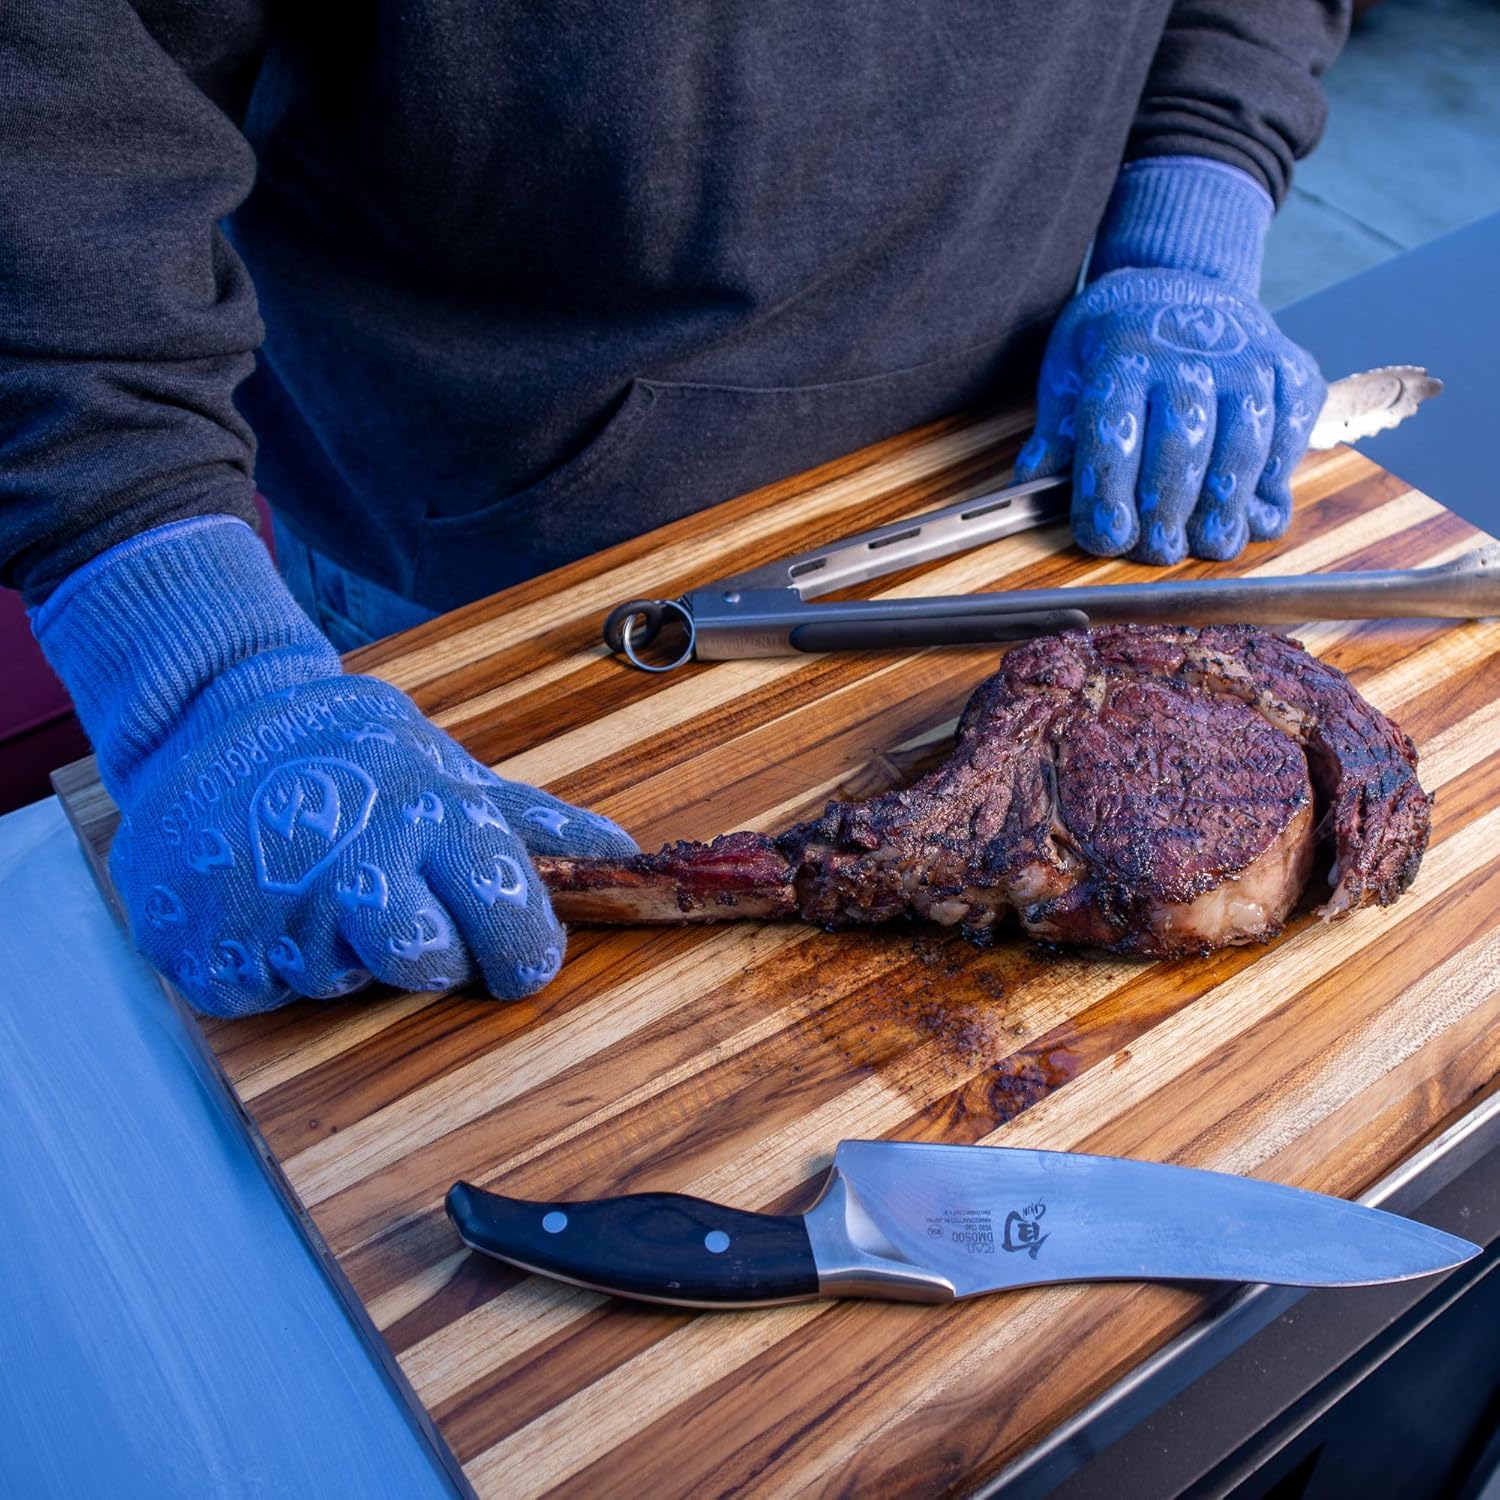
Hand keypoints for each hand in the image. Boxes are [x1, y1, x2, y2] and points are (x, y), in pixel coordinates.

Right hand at [112, 676, 634, 1014]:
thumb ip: (531, 822)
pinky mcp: (207, 947)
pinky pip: (265, 990)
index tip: (524, 960)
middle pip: (429, 964)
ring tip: (319, 883)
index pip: (508, 912)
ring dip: (342, 951)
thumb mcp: (445, 769)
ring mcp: (275, 904)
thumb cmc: (351, 757)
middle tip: (405, 910)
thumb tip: (620, 853)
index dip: (526, 950)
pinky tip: (263, 900)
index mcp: (430, 813)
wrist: (210, 726)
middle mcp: (357, 859)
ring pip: (343, 982)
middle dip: (433, 955)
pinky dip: (269, 960)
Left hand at [1015, 268, 1324, 564]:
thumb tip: (1031, 487)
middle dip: (1170, 505)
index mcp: (1122, 354)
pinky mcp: (1288, 367)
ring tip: (1212, 542)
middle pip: (1183, 440)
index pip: (1114, 429)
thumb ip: (1056, 435)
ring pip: (1245, 438)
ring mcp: (1246, 358)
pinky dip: (1279, 471)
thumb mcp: (1067, 373)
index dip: (1110, 490)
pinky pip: (1294, 424)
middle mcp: (1189, 352)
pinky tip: (1258, 507)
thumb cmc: (1117, 341)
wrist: (1178, 280)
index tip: (1108, 536)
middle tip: (1160, 550)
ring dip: (1229, 500)